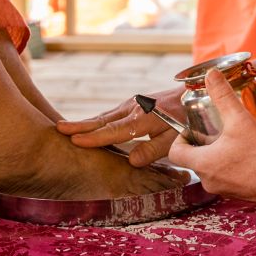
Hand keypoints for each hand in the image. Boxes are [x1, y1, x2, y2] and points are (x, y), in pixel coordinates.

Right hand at [56, 87, 184, 166]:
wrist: (197, 93)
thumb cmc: (189, 119)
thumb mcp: (176, 137)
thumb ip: (154, 149)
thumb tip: (131, 161)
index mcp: (142, 118)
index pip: (113, 131)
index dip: (94, 137)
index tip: (74, 140)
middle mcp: (133, 108)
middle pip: (103, 120)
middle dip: (80, 125)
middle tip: (59, 129)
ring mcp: (133, 104)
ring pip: (105, 116)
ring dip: (86, 122)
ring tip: (66, 128)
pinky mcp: (134, 104)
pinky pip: (111, 114)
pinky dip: (98, 120)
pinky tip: (90, 125)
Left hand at [169, 70, 255, 199]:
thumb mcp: (240, 119)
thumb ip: (223, 96)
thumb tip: (211, 74)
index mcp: (202, 163)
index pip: (175, 153)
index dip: (180, 138)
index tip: (193, 129)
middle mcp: (208, 180)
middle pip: (192, 161)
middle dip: (201, 145)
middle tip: (214, 131)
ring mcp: (222, 189)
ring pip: (210, 170)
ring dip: (215, 156)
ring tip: (231, 141)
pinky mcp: (237, 193)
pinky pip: (225, 178)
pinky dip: (229, 167)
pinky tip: (245, 155)